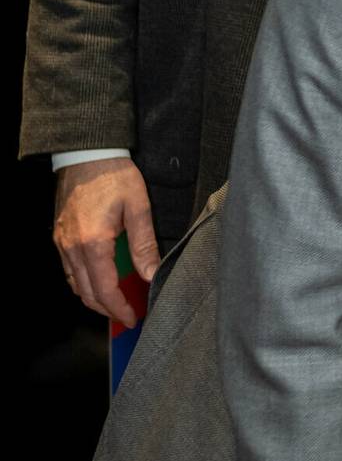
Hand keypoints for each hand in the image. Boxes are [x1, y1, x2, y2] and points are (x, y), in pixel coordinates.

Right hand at [53, 157, 158, 325]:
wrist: (86, 154)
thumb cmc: (114, 176)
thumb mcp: (138, 207)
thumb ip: (144, 244)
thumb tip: (150, 274)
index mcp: (93, 243)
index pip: (104, 289)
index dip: (119, 308)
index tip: (133, 318)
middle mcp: (72, 247)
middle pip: (86, 292)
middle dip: (107, 309)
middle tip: (127, 317)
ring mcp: (62, 242)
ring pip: (75, 283)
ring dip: (94, 297)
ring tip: (116, 302)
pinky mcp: (60, 236)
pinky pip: (69, 269)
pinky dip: (83, 281)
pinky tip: (99, 280)